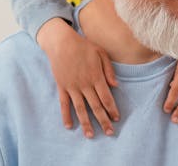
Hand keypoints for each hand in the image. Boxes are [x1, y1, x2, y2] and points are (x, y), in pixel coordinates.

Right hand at [37, 18, 118, 137]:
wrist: (61, 42)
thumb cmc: (83, 46)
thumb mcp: (101, 53)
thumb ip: (109, 70)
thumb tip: (116, 85)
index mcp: (96, 77)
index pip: (106, 98)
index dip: (112, 109)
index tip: (117, 118)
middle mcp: (85, 84)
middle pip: (96, 106)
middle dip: (103, 121)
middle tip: (110, 133)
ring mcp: (72, 87)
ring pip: (80, 109)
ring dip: (86, 123)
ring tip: (91, 135)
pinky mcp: (62, 87)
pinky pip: (64, 104)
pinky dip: (66, 116)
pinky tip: (69, 126)